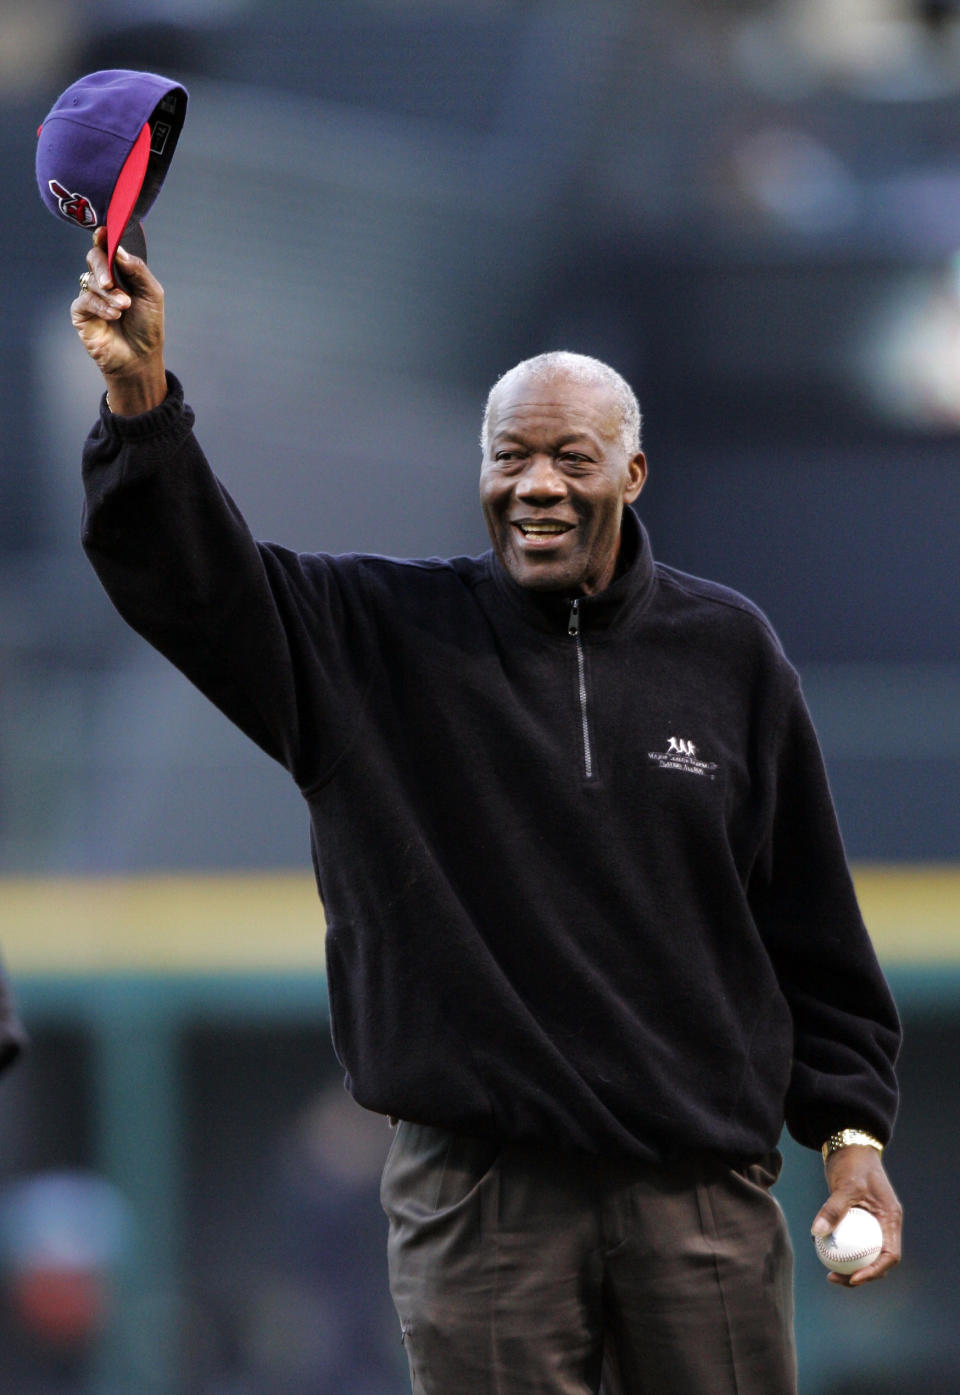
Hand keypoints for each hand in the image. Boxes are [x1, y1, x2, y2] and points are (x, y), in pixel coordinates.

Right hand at [71, 227, 166, 412]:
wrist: (140, 357)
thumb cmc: (147, 327)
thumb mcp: (152, 294)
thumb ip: (137, 269)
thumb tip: (118, 250)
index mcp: (122, 273)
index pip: (108, 248)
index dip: (104, 238)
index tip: (103, 232)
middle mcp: (104, 281)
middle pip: (94, 258)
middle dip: (102, 266)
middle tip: (111, 281)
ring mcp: (91, 295)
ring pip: (91, 280)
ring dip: (109, 294)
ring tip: (124, 307)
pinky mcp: (81, 312)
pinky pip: (84, 299)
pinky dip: (100, 306)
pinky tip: (114, 315)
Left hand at [811, 1145, 901, 1286]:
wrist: (848, 1146)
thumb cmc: (852, 1163)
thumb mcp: (845, 1185)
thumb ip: (833, 1208)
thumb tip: (817, 1232)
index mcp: (890, 1218)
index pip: (889, 1254)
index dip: (874, 1271)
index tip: (854, 1278)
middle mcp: (884, 1224)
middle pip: (877, 1259)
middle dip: (860, 1275)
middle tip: (835, 1278)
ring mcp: (872, 1223)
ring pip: (864, 1253)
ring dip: (849, 1266)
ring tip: (828, 1273)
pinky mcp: (858, 1220)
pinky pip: (852, 1241)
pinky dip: (841, 1249)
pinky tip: (821, 1252)